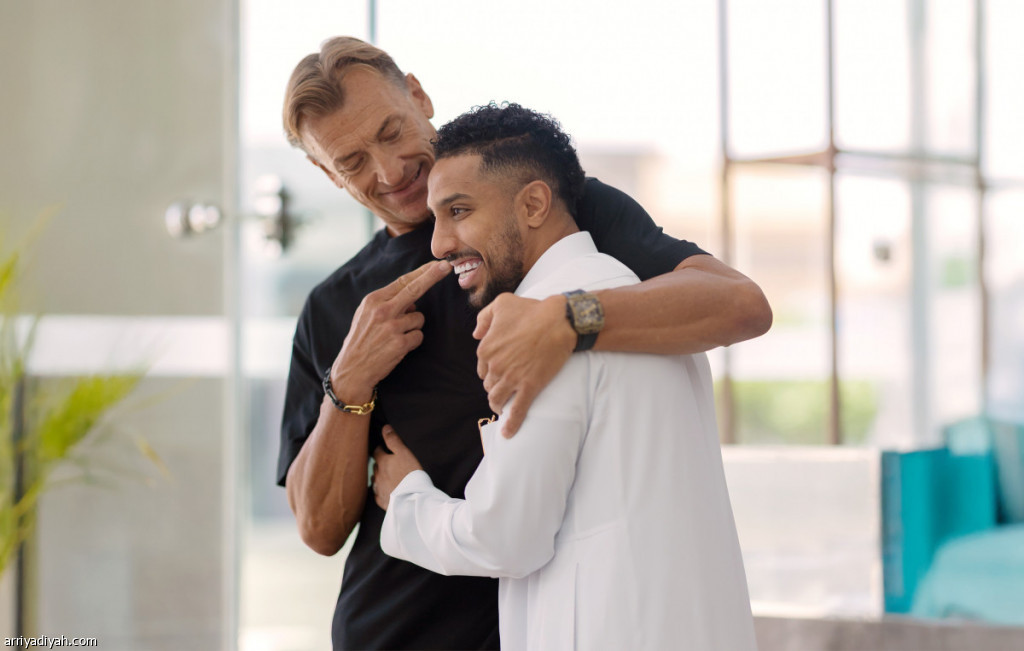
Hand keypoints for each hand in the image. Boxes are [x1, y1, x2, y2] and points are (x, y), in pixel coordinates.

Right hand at [331, 260, 450, 400]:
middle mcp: (382, 311)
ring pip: (419, 318)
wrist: (351, 370)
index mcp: (373, 301)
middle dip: (432, 276)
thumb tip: (412, 300)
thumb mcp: (365, 315)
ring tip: (395, 336)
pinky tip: (398, 347)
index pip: (402, 282)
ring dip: (412, 327)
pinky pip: (418, 335)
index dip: (422, 272)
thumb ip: (386, 303)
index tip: (436, 264)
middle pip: (414, 289)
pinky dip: (412, 341)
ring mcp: (392, 327)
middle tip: (446, 267)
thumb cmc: (361, 341)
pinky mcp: (400, 343)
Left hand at [371, 425, 423, 509]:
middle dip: (380, 463)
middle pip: (376, 466)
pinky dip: (382, 490)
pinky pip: (378, 493)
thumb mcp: (404, 453)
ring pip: (375, 480)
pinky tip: (387, 490)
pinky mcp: (381, 500)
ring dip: (380, 477)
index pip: (376, 452)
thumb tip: (385, 428)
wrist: (412, 498)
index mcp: (382, 462)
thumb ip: (394, 440)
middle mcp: (376, 474)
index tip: (384, 449)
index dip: (380, 449)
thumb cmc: (410, 474)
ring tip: (389, 477)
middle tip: (389, 463)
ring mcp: (378, 488)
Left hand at [473, 293, 574, 437]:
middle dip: (495, 387)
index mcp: (486, 348)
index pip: (482, 368)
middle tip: (505, 387)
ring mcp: (512, 378)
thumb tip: (475, 334)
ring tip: (503, 407)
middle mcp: (495, 366)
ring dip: (499, 404)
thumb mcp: (502, 303)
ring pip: (498, 399)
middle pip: (489, 385)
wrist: (559, 321)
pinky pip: (517, 411)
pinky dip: (511, 424)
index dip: (490, 371)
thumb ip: (483, 317)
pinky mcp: (529, 387)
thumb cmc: (532, 310)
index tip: (498, 372)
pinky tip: (508, 434)